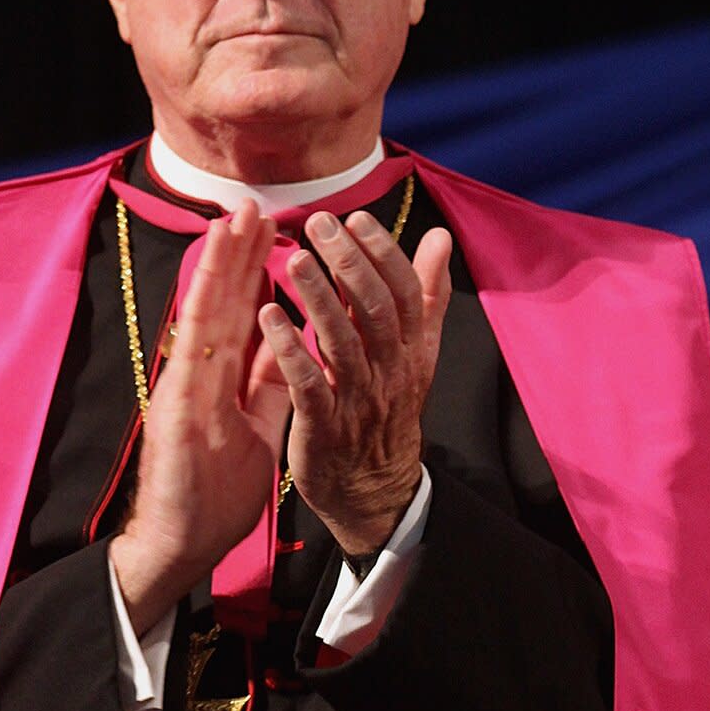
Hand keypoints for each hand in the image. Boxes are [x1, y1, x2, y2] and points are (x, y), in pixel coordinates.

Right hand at [110, 201, 292, 634]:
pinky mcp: (177, 403)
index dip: (257, 272)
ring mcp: (185, 383)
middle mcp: (200, 372)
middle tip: (254, 203)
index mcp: (223, 379)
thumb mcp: (257, 428)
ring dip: (220, 263)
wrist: (181, 542)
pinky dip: (204, 307)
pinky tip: (215, 273)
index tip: (273, 230)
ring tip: (234, 218)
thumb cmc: (215, 491)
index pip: (244, 315)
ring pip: (206, 311)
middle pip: (225, 302)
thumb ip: (267, 385)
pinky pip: (196, 348)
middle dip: (240, 252)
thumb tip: (287, 343)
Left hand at [256, 209, 451, 556]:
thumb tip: (439, 237)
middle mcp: (389, 370)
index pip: (403, 292)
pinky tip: (270, 316)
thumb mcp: (417, 354)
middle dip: (348, 263)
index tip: (356, 217)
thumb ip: (426, 294)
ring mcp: (358, 400)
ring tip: (294, 258)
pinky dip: (291, 350)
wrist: (375, 493)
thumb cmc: (388, 410)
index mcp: (411, 349)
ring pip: (342, 341)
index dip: (382, 253)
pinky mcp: (324, 427)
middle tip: (320, 222)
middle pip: (374, 309)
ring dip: (319, 297)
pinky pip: (310, 385)